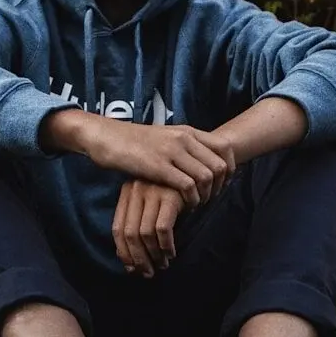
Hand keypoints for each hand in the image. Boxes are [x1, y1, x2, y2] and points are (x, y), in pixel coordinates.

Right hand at [82, 120, 235, 206]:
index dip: (230, 168)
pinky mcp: (158, 167)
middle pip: (220, 165)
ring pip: (207, 176)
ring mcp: (171, 152)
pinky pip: (187, 186)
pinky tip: (185, 205)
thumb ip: (184, 146)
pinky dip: (191, 200)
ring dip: (206, 195)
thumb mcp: (165, 137)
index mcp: (188, 131)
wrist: (105, 136)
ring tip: (197, 203)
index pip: (225, 147)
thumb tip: (202, 162)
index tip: (222, 183)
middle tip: (209, 198)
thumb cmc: (133, 142)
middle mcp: (183, 139)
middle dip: (220, 187)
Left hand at [112, 180, 184, 277]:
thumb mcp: (151, 203)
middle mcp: (136, 190)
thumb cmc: (173, 192)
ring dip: (153, 255)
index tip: (132, 268)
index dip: (123, 252)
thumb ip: (138, 223)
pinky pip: (163, 229)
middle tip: (147, 273)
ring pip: (145, 234)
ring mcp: (153, 192)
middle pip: (130, 233)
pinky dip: (166, 245)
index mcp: (127, 192)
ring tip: (161, 265)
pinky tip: (171, 253)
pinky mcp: (171, 196)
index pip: (117, 228)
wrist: (197, 170)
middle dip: (138, 258)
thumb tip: (127, 260)